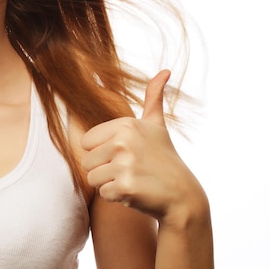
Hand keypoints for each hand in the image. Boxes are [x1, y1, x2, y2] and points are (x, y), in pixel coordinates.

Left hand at [80, 70, 205, 223]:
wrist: (183, 195)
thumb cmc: (164, 158)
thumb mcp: (157, 125)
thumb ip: (153, 97)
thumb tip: (164, 71)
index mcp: (125, 124)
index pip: (86, 142)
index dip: (102, 151)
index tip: (125, 154)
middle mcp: (124, 141)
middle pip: (86, 161)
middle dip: (104, 169)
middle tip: (130, 170)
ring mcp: (125, 164)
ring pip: (92, 178)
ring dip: (109, 184)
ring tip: (132, 180)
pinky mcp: (126, 187)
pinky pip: (103, 194)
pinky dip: (117, 197)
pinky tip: (135, 192)